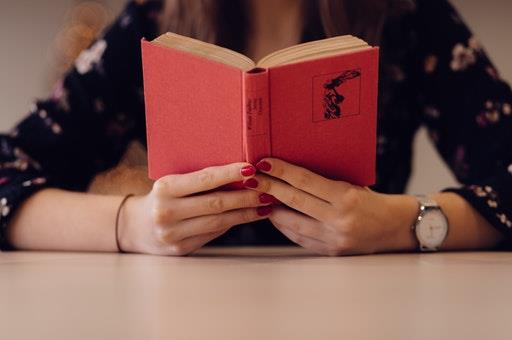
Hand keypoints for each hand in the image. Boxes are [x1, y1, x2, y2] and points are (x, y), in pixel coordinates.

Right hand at [118, 163, 273, 255]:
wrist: (135, 227)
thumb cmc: (162, 198)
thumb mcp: (172, 183)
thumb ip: (199, 180)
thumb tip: (240, 173)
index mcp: (165, 188)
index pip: (204, 179)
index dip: (230, 173)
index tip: (251, 168)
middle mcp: (167, 212)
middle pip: (216, 203)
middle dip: (246, 196)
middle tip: (268, 190)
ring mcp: (173, 234)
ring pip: (219, 222)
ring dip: (245, 213)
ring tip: (265, 204)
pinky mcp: (181, 249)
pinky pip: (213, 234)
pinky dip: (233, 224)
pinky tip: (248, 216)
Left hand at [243, 158, 418, 255]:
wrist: (394, 227)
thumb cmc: (371, 200)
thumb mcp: (352, 184)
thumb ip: (324, 182)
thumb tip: (290, 171)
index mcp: (346, 197)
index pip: (305, 181)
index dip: (282, 171)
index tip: (264, 162)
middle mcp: (338, 219)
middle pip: (294, 201)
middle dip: (269, 187)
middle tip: (251, 178)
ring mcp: (333, 238)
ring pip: (292, 223)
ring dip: (271, 209)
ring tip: (258, 196)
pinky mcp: (330, 251)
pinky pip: (299, 238)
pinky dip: (284, 226)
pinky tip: (274, 215)